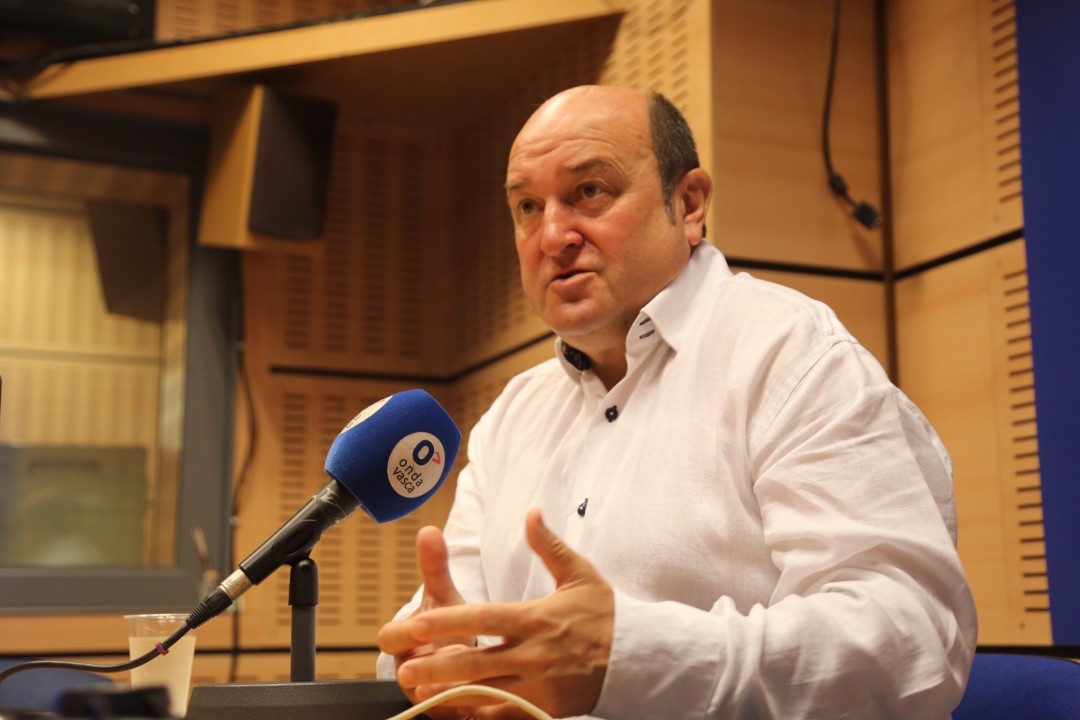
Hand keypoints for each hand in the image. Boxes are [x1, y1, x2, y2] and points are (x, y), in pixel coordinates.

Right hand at [380, 525, 474, 717]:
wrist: (465, 662)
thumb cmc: (453, 626)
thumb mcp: (445, 597)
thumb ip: (435, 566)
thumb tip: (428, 530)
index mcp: (405, 644)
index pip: (389, 639)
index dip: (405, 632)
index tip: (423, 624)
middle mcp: (413, 675)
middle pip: (412, 675)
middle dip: (435, 665)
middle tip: (459, 652)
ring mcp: (432, 699)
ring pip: (439, 700)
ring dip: (458, 688)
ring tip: (482, 677)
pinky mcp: (454, 717)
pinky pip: (461, 716)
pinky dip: (476, 707)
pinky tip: (496, 697)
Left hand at [381, 508, 614, 718]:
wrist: (638, 659)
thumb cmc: (606, 614)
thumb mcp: (579, 574)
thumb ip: (549, 545)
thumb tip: (531, 512)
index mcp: (535, 618)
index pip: (482, 619)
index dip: (446, 622)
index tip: (415, 623)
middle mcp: (533, 654)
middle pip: (476, 662)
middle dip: (437, 667)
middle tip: (403, 669)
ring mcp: (539, 686)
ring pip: (486, 694)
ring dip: (451, 696)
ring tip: (420, 696)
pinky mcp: (546, 709)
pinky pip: (506, 715)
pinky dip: (481, 714)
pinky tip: (458, 712)